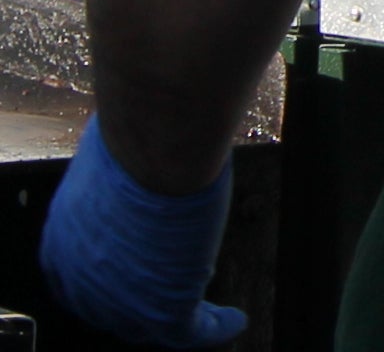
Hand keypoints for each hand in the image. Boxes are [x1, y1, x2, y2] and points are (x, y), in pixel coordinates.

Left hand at [40, 119, 243, 346]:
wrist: (159, 143)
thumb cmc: (136, 138)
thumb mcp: (108, 158)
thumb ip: (114, 177)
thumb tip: (131, 160)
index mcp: (65, 243)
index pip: (85, 276)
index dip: (114, 276)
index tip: (138, 269)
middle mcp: (84, 279)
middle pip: (114, 306)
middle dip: (144, 298)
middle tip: (176, 283)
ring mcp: (121, 298)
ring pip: (152, 323)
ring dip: (181, 316)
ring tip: (208, 313)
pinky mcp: (165, 305)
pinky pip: (192, 331)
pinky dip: (216, 328)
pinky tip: (232, 320)